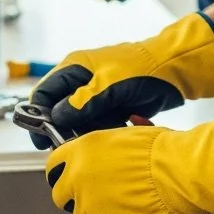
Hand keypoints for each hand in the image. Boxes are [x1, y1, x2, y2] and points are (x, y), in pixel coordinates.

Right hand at [29, 12, 213, 148]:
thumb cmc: (141, 69)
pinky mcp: (111, 104)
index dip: (39, 115)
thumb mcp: (108, 85)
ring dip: (84, 132)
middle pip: (60, 109)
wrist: (173, 69)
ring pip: (79, 120)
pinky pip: (97, 123)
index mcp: (75, 67)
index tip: (41, 139)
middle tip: (68, 146)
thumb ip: (81, 102)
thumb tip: (57, 117)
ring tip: (95, 140)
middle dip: (63, 128)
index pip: (45, 93)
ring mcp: (97, 93)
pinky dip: (101, 131)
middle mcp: (82, 80)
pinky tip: (111, 134)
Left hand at [46, 116, 213, 213]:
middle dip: (72, 194)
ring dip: (90, 210)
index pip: (53, 164)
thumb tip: (119, 131)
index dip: (61, 169)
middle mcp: (79, 176)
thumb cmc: (159, 149)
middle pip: (59, 193)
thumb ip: (112, 139)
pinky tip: (121, 212)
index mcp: (82, 149)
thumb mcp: (129, 132)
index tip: (68, 172)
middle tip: (89, 191)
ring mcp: (89, 203)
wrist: (175, 172)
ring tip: (111, 203)